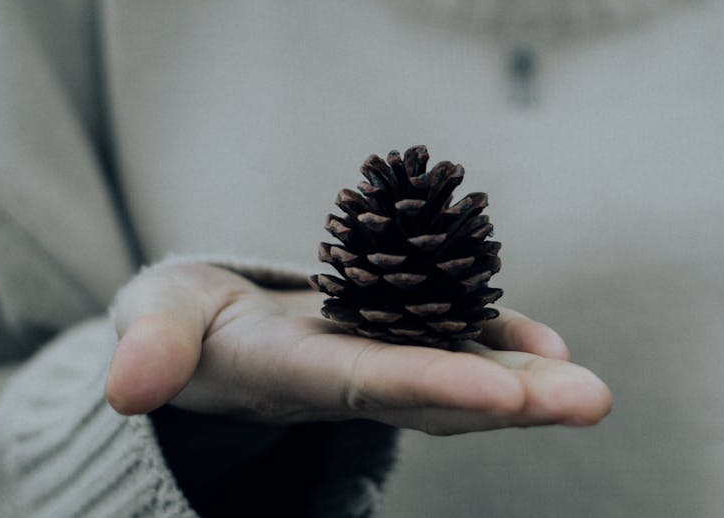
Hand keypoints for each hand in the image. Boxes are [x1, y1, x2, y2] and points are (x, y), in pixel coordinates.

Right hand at [105, 262, 611, 434]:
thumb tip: (128, 388)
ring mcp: (379, 358)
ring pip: (460, 371)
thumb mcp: (150, 322)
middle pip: (438, 392)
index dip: (431, 388)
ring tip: (593, 391)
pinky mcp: (394, 333)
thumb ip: (149, 348)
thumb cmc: (176, 323)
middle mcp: (350, 378)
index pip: (369, 384)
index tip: (500, 397)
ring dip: (528, 381)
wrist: (209, 330)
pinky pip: (456, 339)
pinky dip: (503, 342)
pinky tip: (551, 347)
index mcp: (292, 374)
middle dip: (513, 401)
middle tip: (594, 401)